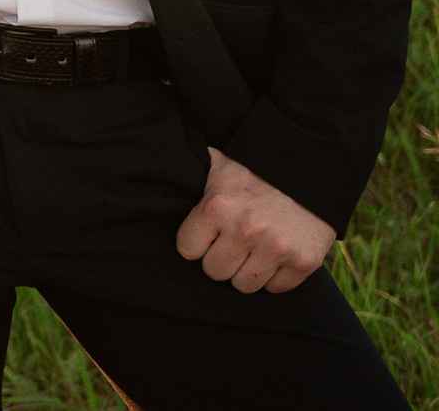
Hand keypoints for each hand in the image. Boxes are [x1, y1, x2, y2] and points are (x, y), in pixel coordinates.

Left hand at [174, 148, 335, 292]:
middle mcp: (246, 229)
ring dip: (246, 270)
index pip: (186, 250)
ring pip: (244, 285)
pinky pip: (276, 288)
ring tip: (252, 249)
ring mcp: (277, 247)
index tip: (208, 232)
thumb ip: (188, 176)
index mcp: (217, 207)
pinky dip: (275, 276)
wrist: (310, 169)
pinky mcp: (304, 262)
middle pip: (214, 272)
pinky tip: (275, 254)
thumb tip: (142, 162)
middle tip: (232, 242)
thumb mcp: (216, 165)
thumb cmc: (253, 170)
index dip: (196, 242)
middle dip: (220, 258)